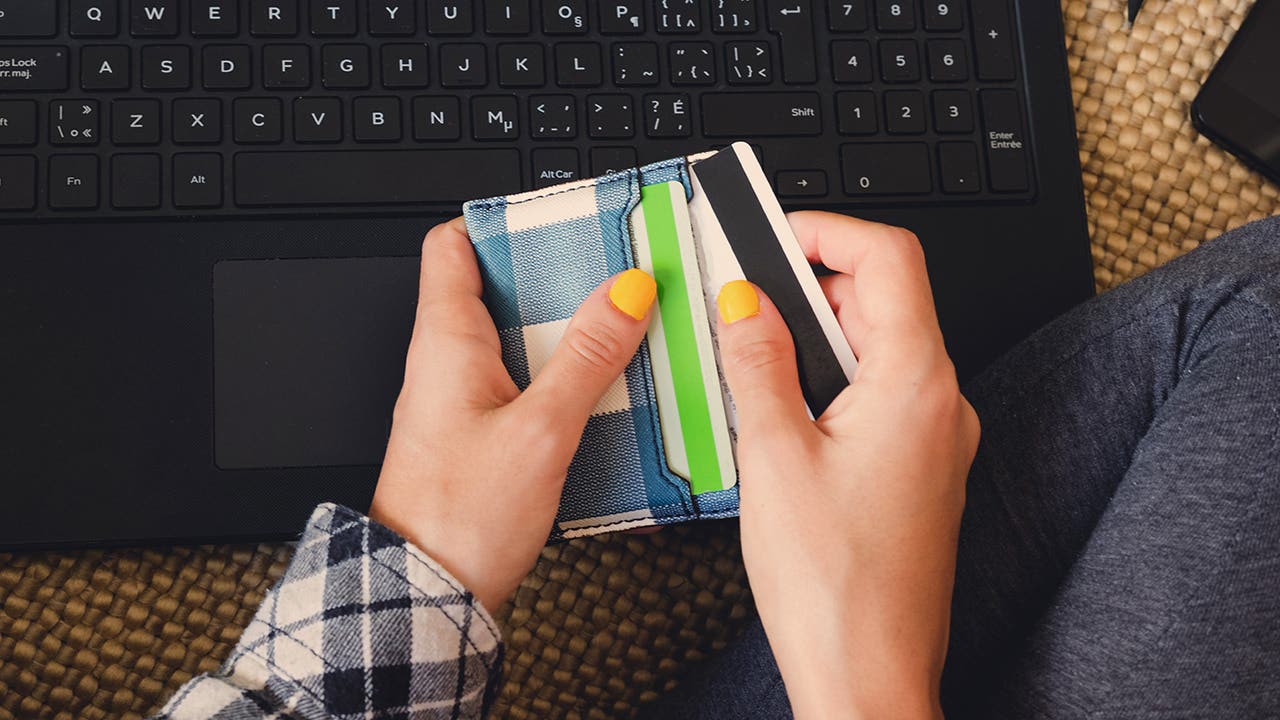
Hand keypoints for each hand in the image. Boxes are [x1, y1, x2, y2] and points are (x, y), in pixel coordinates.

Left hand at [369, 217, 656, 612]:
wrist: (428, 599)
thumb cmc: (460, 520)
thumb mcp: (540, 431)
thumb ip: (586, 358)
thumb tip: (624, 292)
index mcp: (446, 343)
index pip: (454, 246)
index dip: (504, 222)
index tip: (562, 219)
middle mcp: (448, 365)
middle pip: (502, 290)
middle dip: (560, 279)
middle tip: (617, 275)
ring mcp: (463, 402)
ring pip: (521, 341)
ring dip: (571, 334)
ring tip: (626, 331)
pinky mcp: (482, 438)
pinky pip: (527, 388)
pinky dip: (566, 382)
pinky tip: (607, 396)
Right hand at [716, 212, 978, 719]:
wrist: (868, 677)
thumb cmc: (833, 587)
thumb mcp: (773, 455)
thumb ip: (759, 362)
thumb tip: (746, 300)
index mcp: (916, 383)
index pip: (889, 257)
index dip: (826, 228)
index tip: (769, 229)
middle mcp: (940, 404)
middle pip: (881, 300)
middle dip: (807, 284)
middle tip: (739, 291)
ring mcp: (935, 439)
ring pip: (876, 349)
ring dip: (812, 336)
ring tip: (746, 352)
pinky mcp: (918, 470)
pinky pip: (878, 396)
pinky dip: (829, 382)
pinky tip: (777, 410)